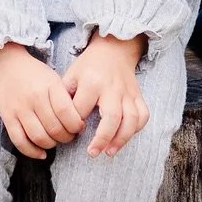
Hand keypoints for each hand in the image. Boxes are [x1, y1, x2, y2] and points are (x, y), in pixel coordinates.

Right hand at [0, 42, 84, 159]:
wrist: (5, 65)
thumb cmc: (34, 74)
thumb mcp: (53, 78)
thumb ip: (64, 98)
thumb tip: (78, 122)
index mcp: (50, 85)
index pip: (66, 112)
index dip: (76, 125)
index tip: (79, 127)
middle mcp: (34, 97)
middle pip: (55, 128)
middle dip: (66, 137)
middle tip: (69, 136)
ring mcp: (19, 108)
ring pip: (39, 137)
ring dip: (51, 145)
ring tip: (56, 141)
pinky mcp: (7, 117)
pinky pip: (19, 141)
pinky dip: (32, 152)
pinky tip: (41, 153)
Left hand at [63, 33, 148, 155]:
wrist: (114, 49)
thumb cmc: (89, 65)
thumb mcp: (72, 74)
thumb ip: (64, 96)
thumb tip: (58, 121)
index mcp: (92, 82)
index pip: (81, 109)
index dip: (74, 123)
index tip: (71, 131)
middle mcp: (112, 88)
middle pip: (112, 117)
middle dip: (102, 138)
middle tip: (92, 152)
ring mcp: (127, 93)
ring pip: (131, 120)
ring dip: (121, 139)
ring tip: (109, 152)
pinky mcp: (138, 96)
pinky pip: (143, 115)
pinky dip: (136, 129)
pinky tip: (124, 138)